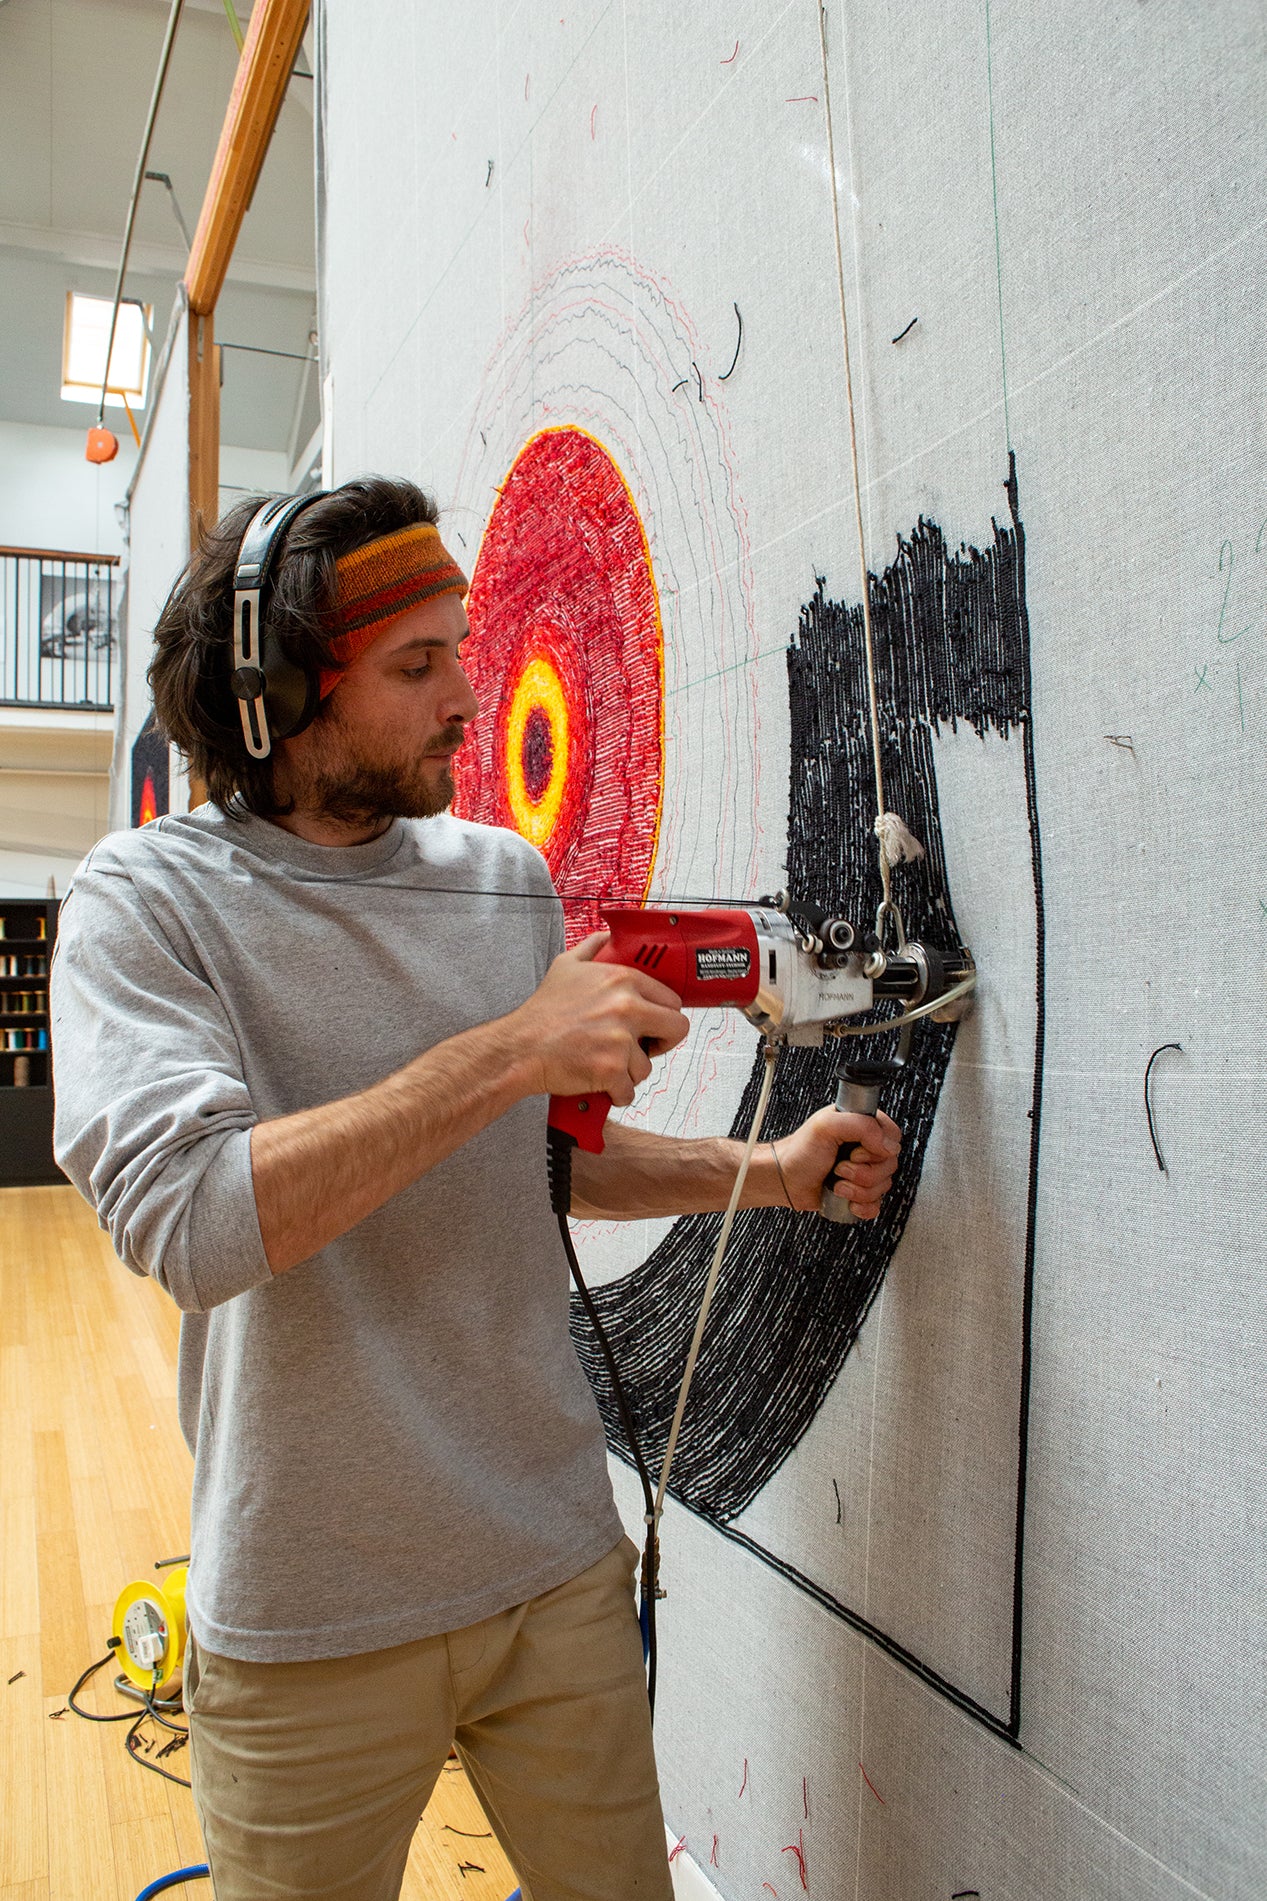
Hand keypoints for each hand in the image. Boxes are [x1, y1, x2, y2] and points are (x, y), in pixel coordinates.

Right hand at [508, 933, 689, 1105]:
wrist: (520, 1047)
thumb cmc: (541, 1013)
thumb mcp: (566, 966)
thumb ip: (592, 948)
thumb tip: (606, 937)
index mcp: (622, 980)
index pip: (671, 999)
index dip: (663, 1014)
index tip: (653, 1023)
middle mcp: (627, 1007)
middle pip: (677, 1028)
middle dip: (662, 1042)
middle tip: (643, 1048)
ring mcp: (621, 1040)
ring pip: (648, 1065)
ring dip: (629, 1070)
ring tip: (604, 1063)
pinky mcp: (612, 1069)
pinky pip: (629, 1089)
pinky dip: (615, 1092)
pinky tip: (600, 1082)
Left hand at [768, 1107, 901, 1218]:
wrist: (784, 1180)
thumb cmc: (800, 1151)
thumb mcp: (826, 1127)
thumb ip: (861, 1126)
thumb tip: (888, 1145)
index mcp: (862, 1125)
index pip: (893, 1136)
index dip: (878, 1149)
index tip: (855, 1152)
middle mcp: (866, 1147)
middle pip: (889, 1165)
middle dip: (863, 1173)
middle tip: (840, 1168)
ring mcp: (864, 1170)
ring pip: (883, 1186)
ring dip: (858, 1190)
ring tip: (837, 1182)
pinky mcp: (860, 1191)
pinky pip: (877, 1204)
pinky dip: (862, 1206)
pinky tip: (846, 1199)